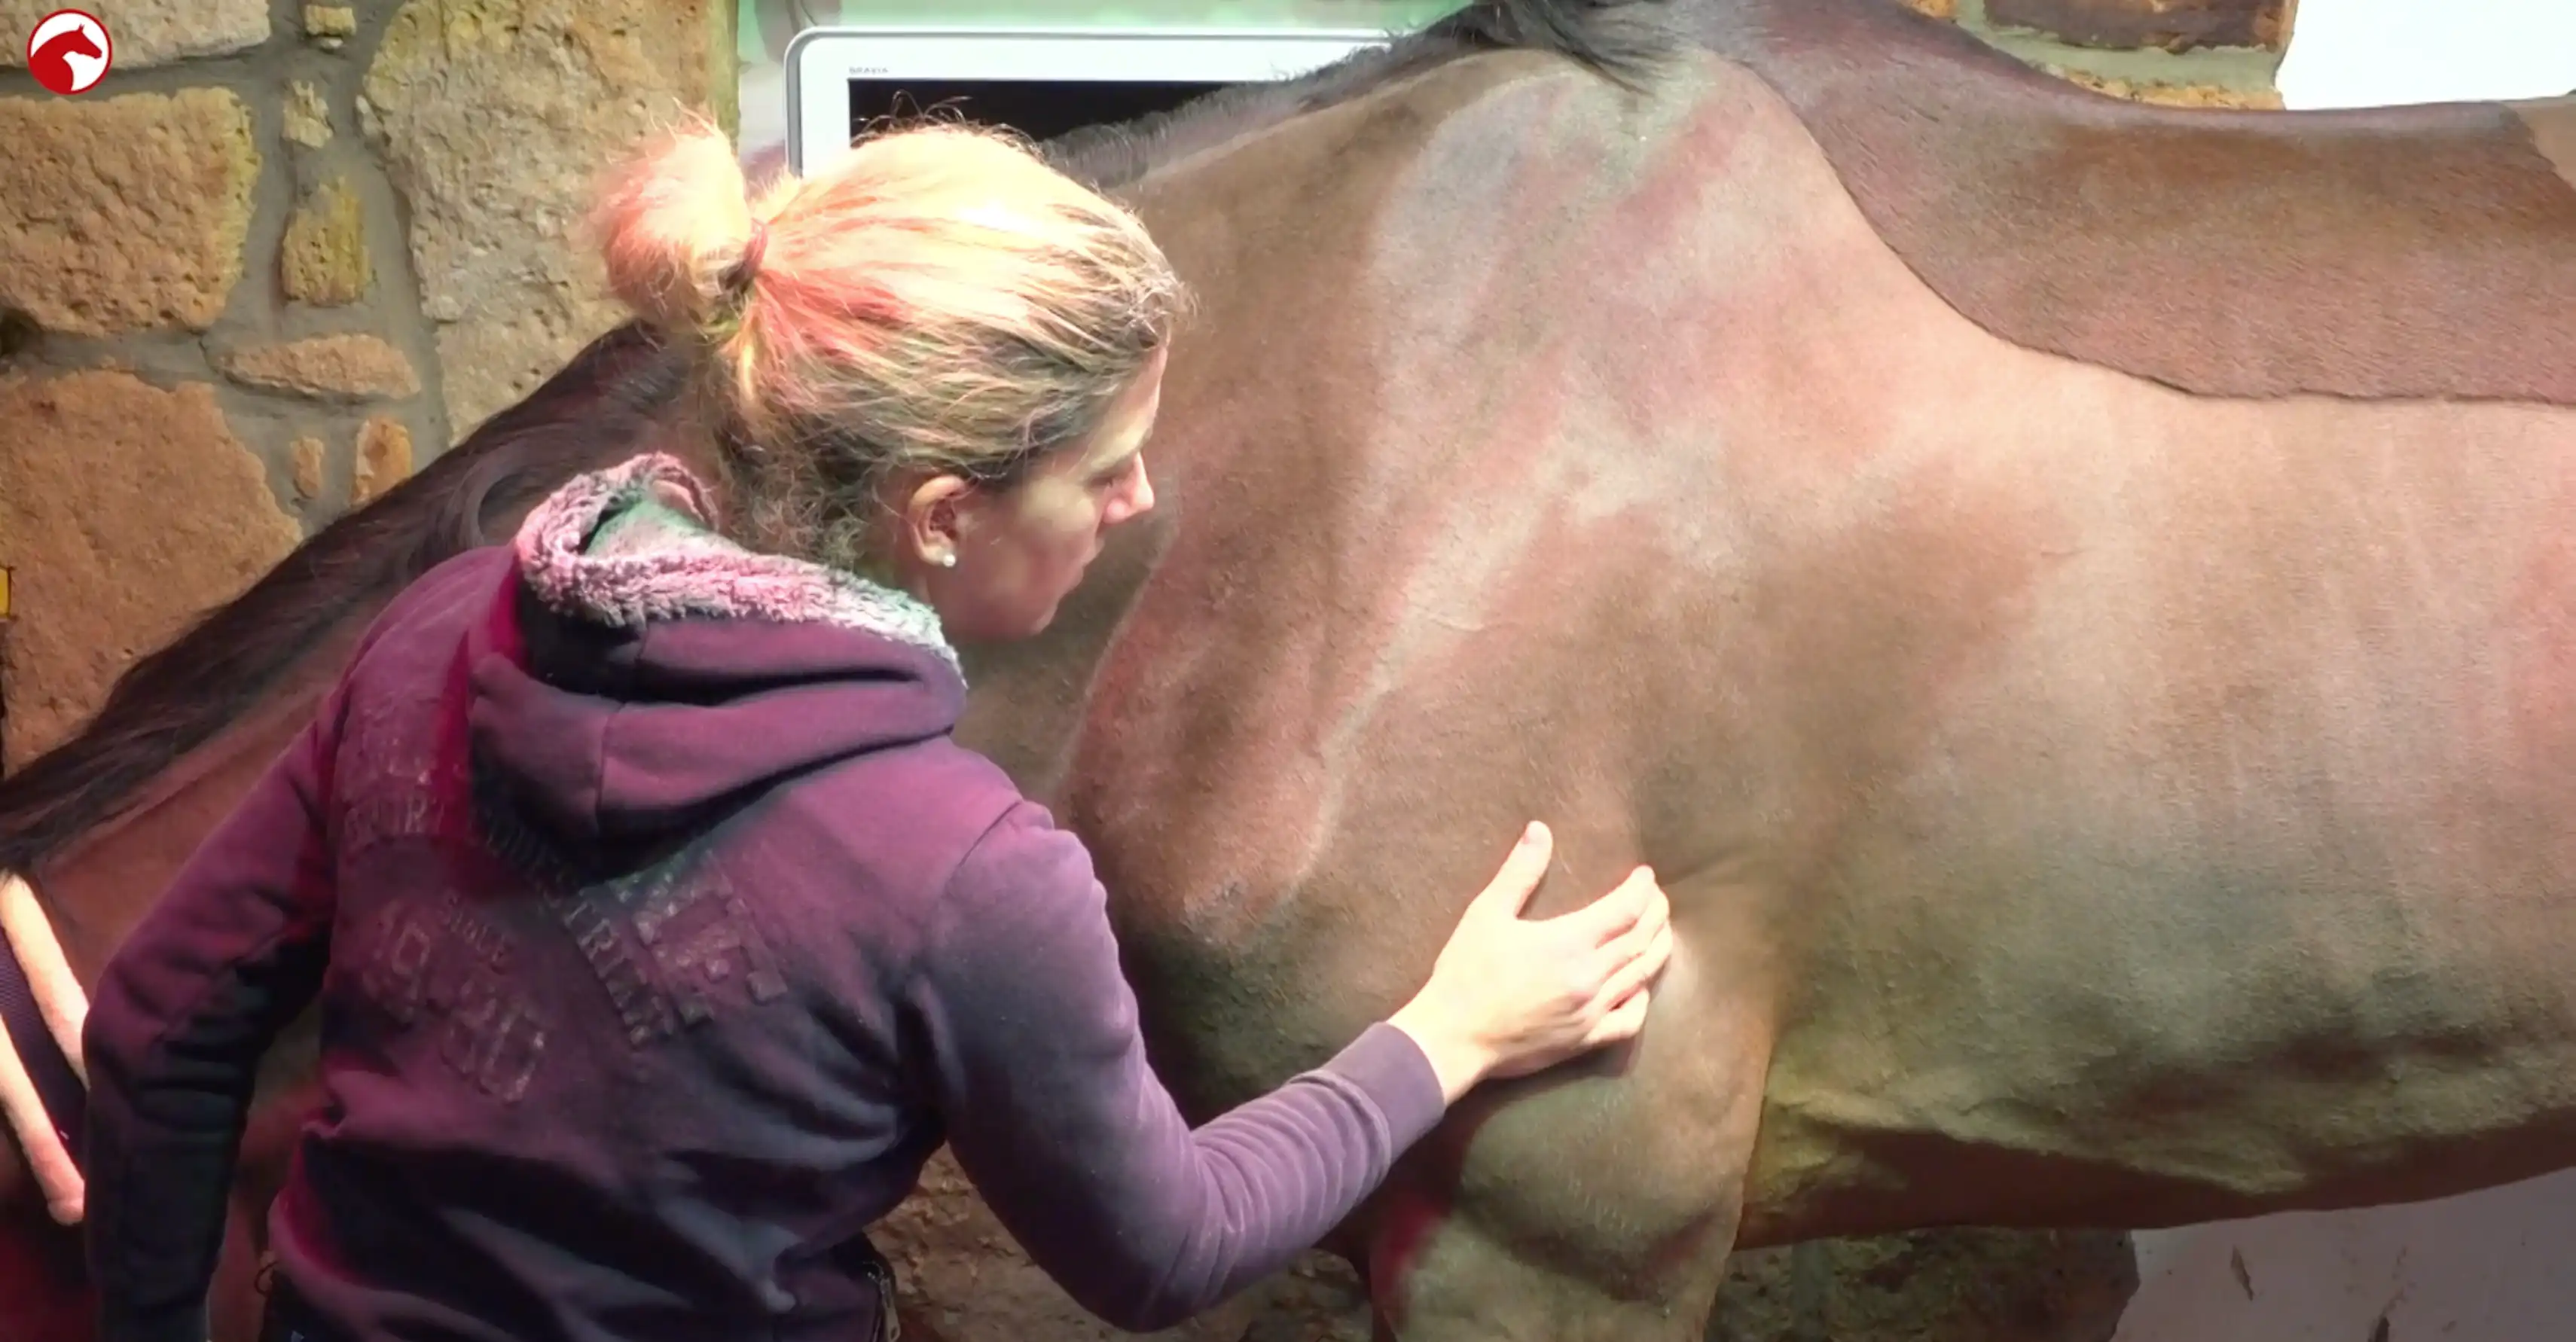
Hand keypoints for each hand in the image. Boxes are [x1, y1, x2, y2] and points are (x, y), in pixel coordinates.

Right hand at [1387, 822, 1674, 1101]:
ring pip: (1640, 976)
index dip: (1641, 890)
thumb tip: (1540, 830)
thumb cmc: (1465, 972)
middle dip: (1655, 914)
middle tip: (1657, 897)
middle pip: (1640, 940)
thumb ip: (1519, 872)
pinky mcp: (1584, 1040)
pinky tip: (1640, 986)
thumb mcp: (1487, 913)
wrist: (1454, 1037)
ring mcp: (1590, 1012)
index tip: (1645, 875)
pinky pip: (1628, 1021)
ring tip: (1661, 931)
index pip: (1625, 909)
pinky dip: (1641, 999)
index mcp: (1569, 943)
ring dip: (1657, 949)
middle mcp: (1589, 977)